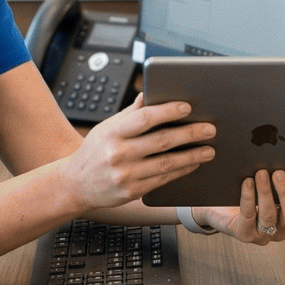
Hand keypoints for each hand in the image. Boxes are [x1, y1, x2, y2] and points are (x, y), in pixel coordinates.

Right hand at [59, 96, 214, 210]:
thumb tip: (151, 92)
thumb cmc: (94, 151)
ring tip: (209, 149)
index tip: (188, 107)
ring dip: (191, 156)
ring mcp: (125, 175)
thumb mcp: (107, 127)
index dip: (168, 111)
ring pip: (166, 163)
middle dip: (190, 134)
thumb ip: (131, 113)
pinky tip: (193, 163)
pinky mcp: (131, 192)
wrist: (75, 184)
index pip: (144, 118)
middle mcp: (118, 154)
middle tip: (210, 129)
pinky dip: (181, 171)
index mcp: (112, 132)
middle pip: (161, 141)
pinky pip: (162, 180)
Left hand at [196, 173, 284, 244]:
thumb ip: (281, 174)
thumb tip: (284, 153)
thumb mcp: (269, 181)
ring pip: (269, 216)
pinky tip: (247, 183)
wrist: (220, 205)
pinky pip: (249, 217)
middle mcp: (282, 227)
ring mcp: (264, 234)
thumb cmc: (249, 188)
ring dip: (265, 193)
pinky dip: (249, 198)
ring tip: (261, 173)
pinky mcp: (245, 234)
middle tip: (279, 173)